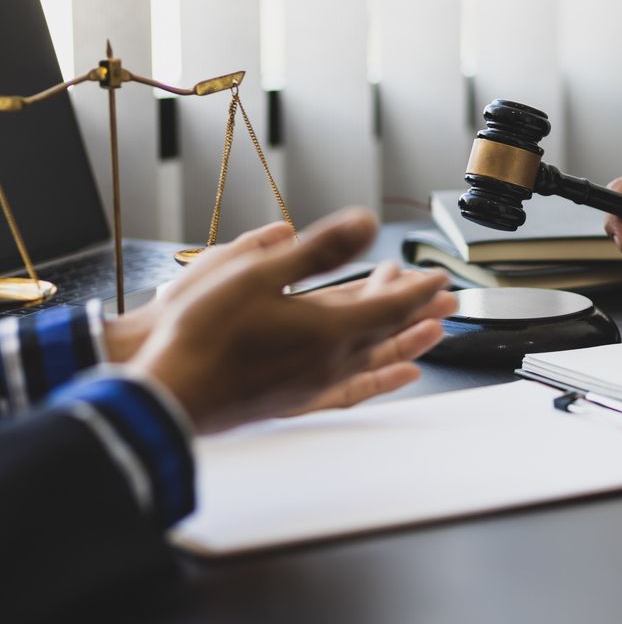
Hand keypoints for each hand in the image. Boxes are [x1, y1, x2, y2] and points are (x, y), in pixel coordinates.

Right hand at [129, 208, 456, 433]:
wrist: (171, 392)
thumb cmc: (204, 332)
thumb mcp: (259, 272)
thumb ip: (318, 249)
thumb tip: (367, 223)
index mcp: (328, 328)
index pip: (391, 306)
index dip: (419, 289)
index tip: (440, 278)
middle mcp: (332, 361)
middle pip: (390, 333)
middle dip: (420, 313)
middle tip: (449, 301)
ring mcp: (316, 385)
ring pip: (376, 360)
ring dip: (406, 341)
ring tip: (432, 333)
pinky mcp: (297, 400)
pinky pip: (355, 389)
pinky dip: (381, 379)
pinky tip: (390, 377)